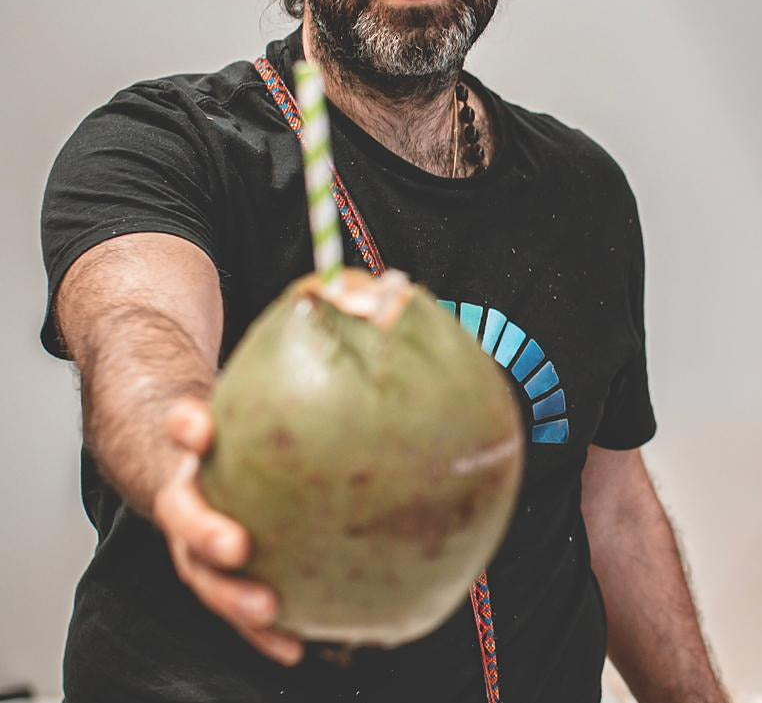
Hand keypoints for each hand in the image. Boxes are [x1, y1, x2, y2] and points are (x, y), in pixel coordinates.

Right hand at [153, 396, 304, 666]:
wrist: (212, 464)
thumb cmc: (250, 431)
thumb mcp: (260, 400)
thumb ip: (292, 377)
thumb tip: (365, 329)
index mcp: (195, 450)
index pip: (182, 429)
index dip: (186, 427)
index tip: (198, 429)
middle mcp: (192, 498)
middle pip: (184, 517)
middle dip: (206, 533)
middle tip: (237, 545)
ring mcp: (202, 544)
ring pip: (206, 575)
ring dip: (233, 596)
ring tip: (269, 608)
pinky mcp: (227, 578)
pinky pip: (241, 611)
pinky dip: (263, 633)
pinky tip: (294, 647)